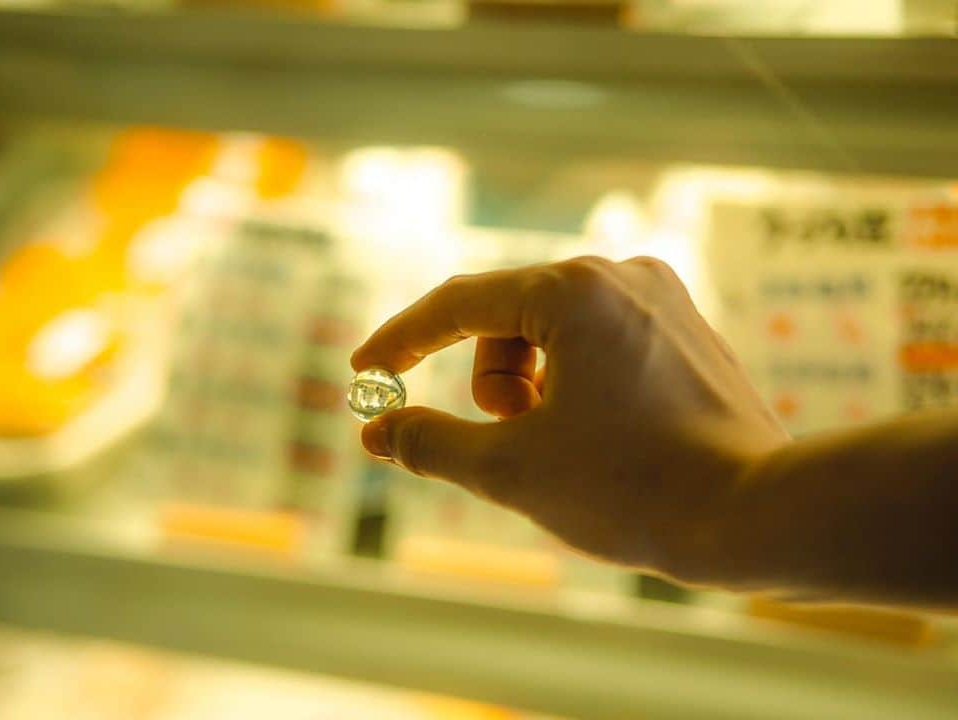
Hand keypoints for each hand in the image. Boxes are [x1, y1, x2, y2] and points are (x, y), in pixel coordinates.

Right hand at [351, 256, 788, 581]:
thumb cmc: (634, 490)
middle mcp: (619, 274)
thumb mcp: (512, 470)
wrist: (757, 515)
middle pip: (507, 318)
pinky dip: (573, 383)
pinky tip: (604, 435)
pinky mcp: (685, 326)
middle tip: (511, 441)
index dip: (400, 340)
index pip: (457, 303)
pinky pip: (598, 342)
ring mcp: (660, 297)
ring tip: (565, 445)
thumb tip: (376, 432)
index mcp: (573, 291)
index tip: (364, 371)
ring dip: (532, 388)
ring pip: (552, 332)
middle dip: (490, 383)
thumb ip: (431, 443)